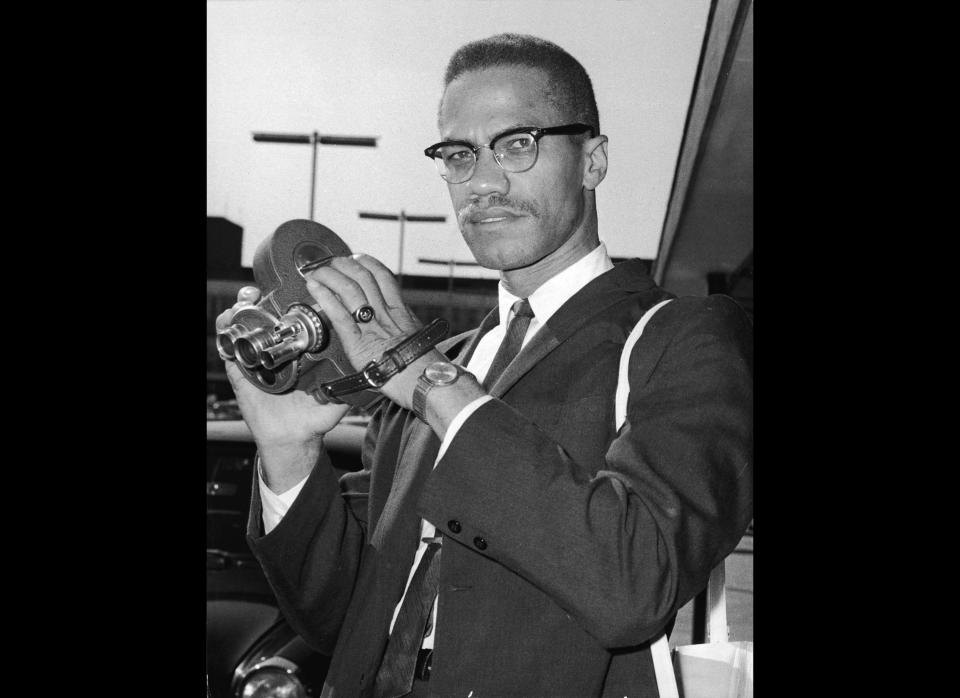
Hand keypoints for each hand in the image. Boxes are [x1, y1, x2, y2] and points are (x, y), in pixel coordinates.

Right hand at [215, 286, 349, 489]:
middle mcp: (277, 350)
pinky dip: (225, 332)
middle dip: (259, 297)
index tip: (289, 289)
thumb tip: (369, 369)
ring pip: (243, 326)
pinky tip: (229, 323)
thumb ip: (352, 382)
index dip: (287, 300)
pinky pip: (228, 348)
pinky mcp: (241, 372)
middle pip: (264, 315)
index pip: (290, 318)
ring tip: (245, 300)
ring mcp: (258, 359)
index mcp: (298, 350)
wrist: (293, 439)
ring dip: (241, 309)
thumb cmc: (315, 417)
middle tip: (259, 290)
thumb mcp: (338, 396)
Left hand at [303, 255, 440, 409]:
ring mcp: (372, 328)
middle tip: (332, 262)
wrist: (427, 383)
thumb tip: (403, 333)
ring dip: (330, 277)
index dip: (367, 264)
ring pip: (350, 290)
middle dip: (345, 265)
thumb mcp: (419, 342)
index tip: (357, 259)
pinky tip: (314, 288)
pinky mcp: (358, 344)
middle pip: (364, 278)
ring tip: (317, 271)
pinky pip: (339, 314)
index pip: (384, 277)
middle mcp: (387, 315)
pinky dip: (324, 297)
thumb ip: (406, 333)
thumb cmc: (427, 370)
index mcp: (402, 313)